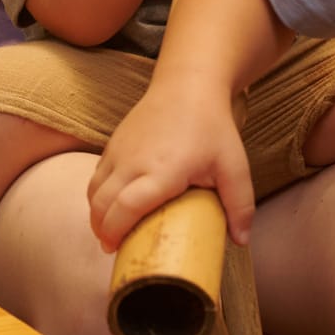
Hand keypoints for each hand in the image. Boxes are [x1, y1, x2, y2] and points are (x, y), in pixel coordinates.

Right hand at [88, 84, 253, 250]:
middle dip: (101, 230)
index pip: (126, 207)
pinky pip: (96, 175)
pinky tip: (109, 206)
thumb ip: (240, 205)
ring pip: (94, 190)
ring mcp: (120, 150)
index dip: (115, 232)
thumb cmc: (213, 127)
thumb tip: (241, 241)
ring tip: (108, 232)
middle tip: (113, 247)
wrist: (188, 85)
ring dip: (95, 214)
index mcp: (163, 171)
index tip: (116, 249)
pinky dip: (96, 195)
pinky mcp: (113, 143)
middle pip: (102, 204)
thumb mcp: (234, 166)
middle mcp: (134, 161)